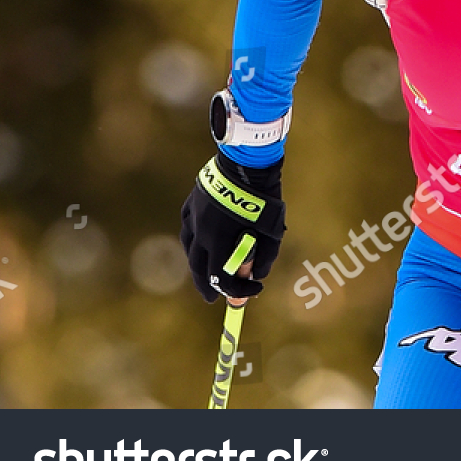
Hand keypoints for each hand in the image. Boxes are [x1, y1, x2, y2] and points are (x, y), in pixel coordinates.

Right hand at [180, 154, 285, 302]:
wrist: (247, 162)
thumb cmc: (265, 198)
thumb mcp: (272, 231)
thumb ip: (264, 257)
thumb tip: (256, 276)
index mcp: (219, 240)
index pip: (220, 278)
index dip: (236, 290)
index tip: (253, 290)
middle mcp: (201, 232)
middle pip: (198, 268)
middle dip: (208, 286)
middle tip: (213, 297)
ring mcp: (193, 217)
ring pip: (190, 249)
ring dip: (198, 264)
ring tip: (205, 273)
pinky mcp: (191, 204)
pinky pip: (189, 229)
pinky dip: (195, 241)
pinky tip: (201, 245)